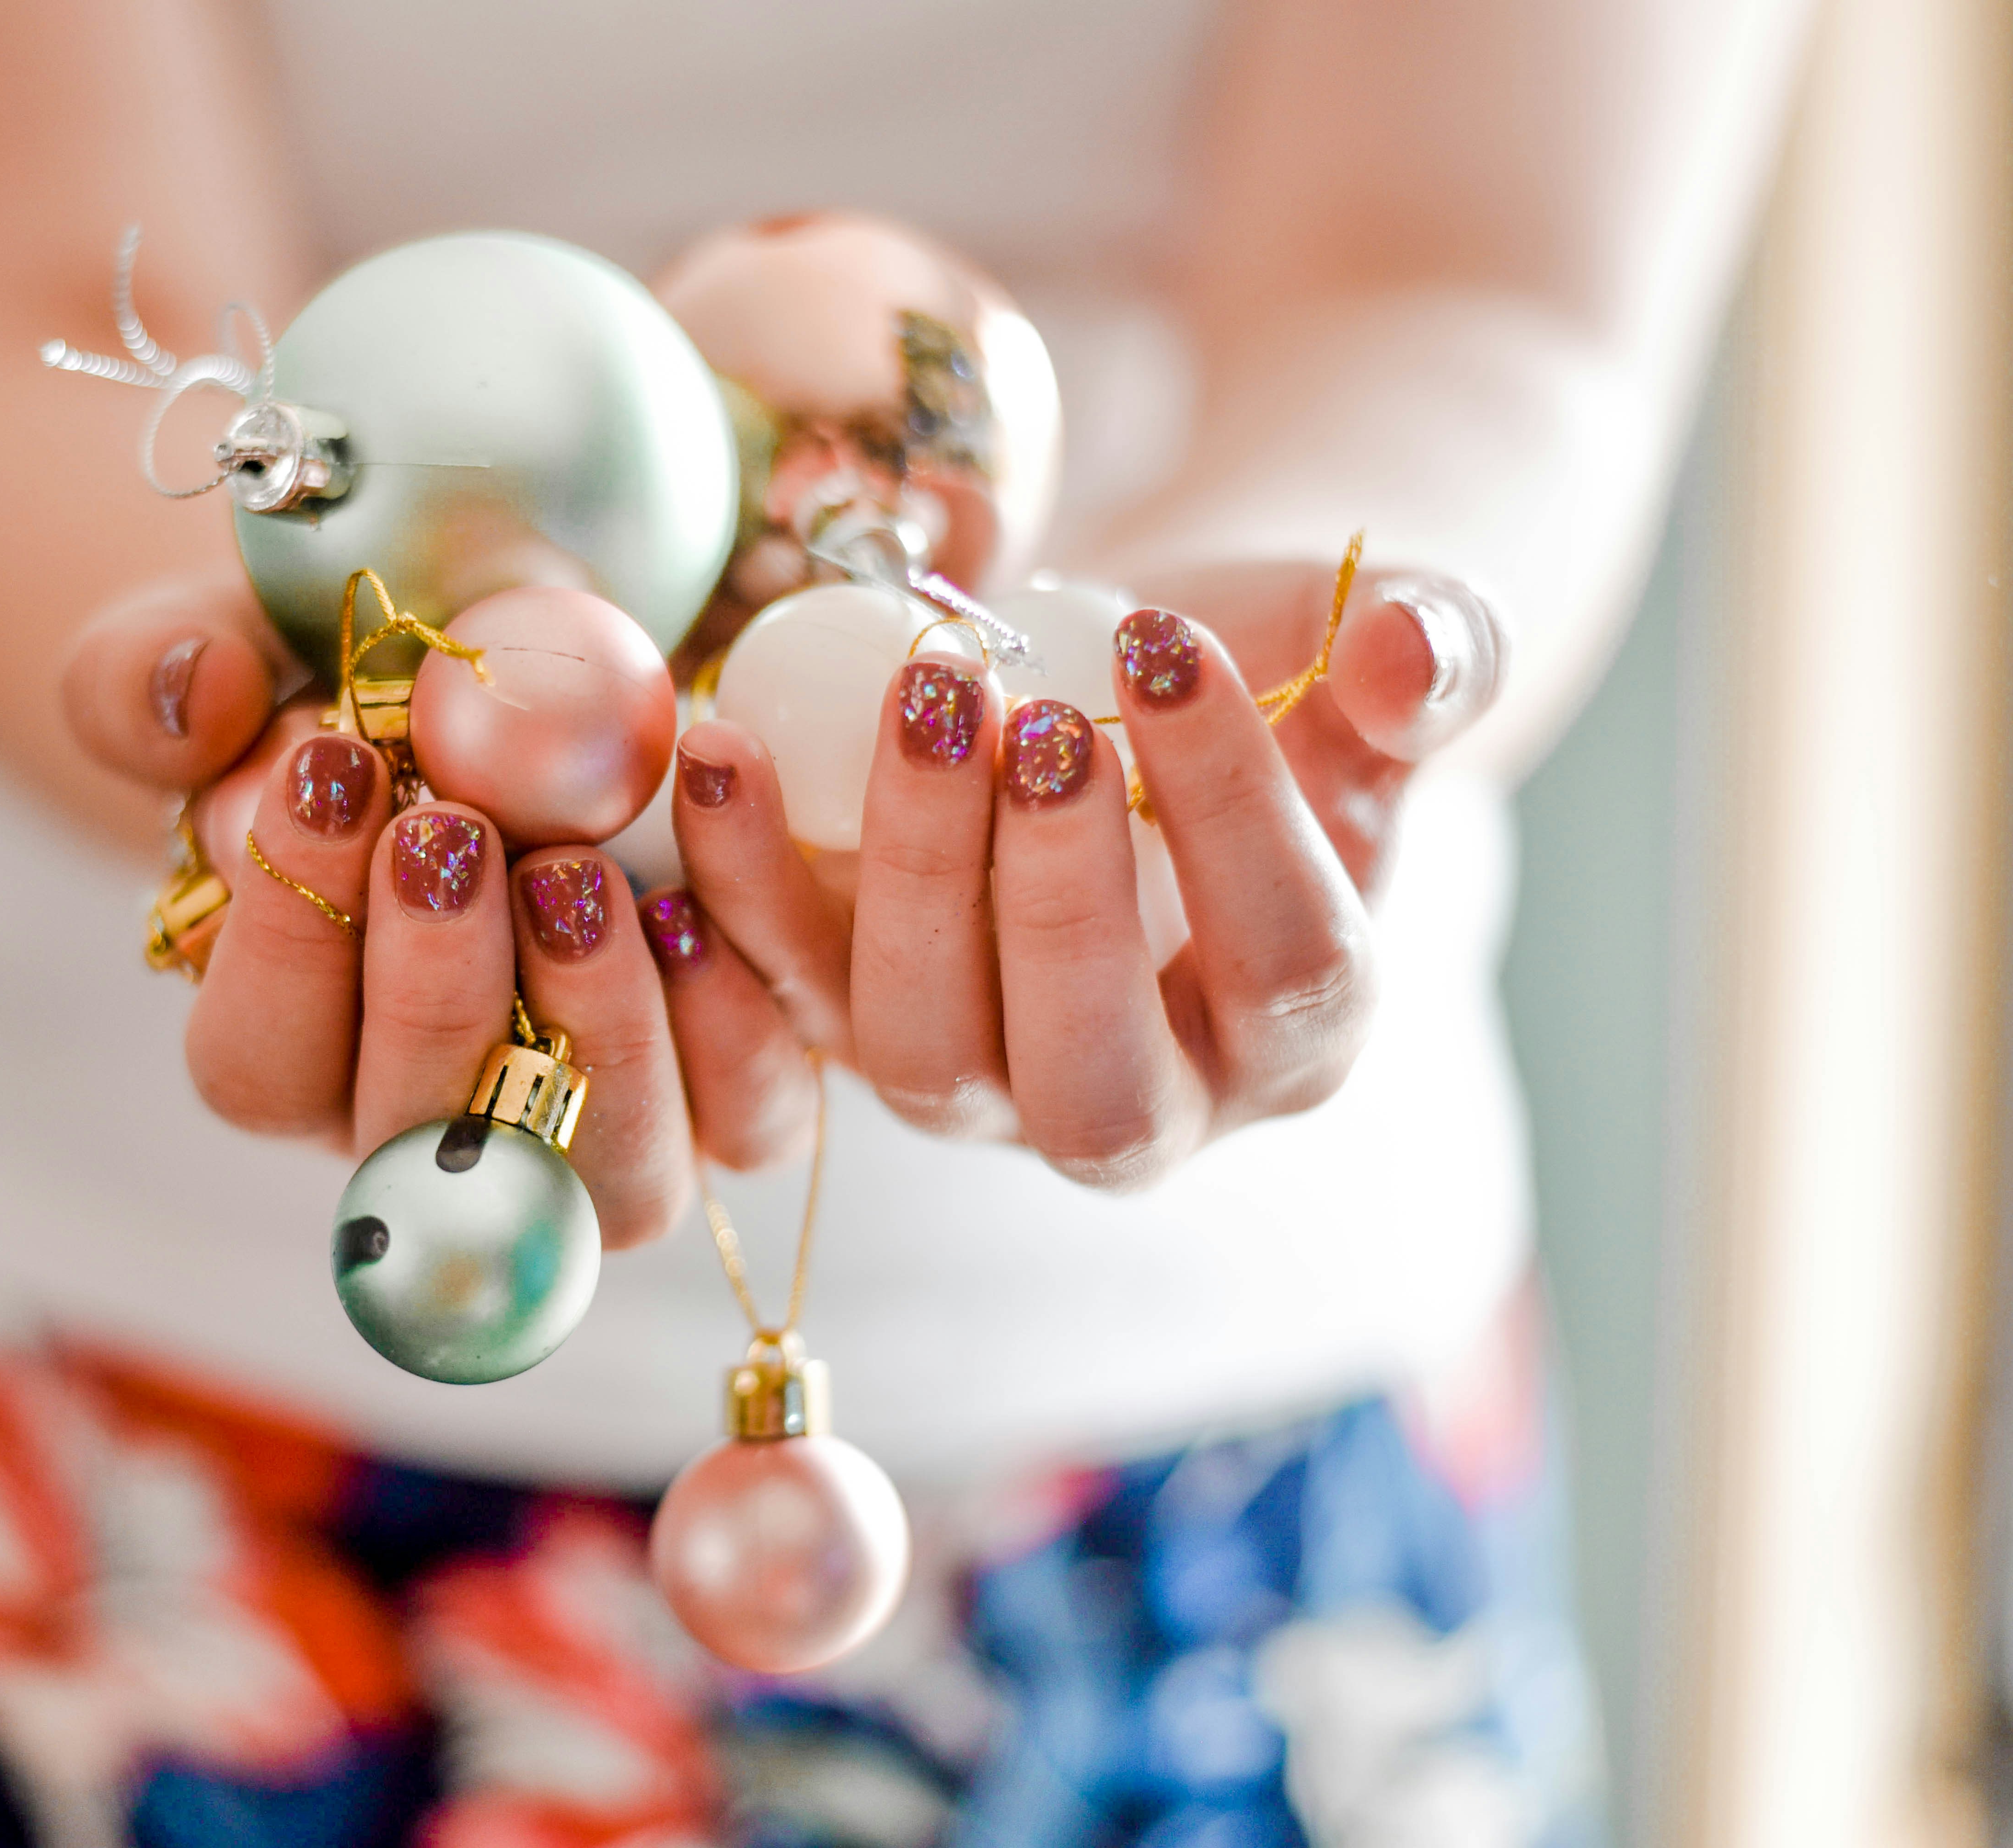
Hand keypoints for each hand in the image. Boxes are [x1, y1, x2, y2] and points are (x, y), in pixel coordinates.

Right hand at [62, 572, 809, 1246]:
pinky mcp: (730, 1097)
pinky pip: (751, 1114)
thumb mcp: (246, 652)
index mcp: (298, 1053)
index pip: (258, 1063)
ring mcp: (594, 1135)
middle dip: (433, 987)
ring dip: (593, 1026)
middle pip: (426, 1145)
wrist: (538, 684)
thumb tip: (195, 706)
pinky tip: (705, 897)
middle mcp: (443, 1133)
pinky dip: (737, 1013)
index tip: (327, 767)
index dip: (285, 938)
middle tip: (452, 830)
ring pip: (605, 1176)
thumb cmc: (373, 694)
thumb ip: (153, 678)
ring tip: (581, 870)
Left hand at [663, 560, 1507, 1184]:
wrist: (1136, 676)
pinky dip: (742, 890)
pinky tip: (727, 750)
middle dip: (1061, 906)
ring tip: (922, 697)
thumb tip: (1404, 653)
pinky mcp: (853, 1023)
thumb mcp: (1373, 647)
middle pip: (1093, 1085)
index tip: (1166, 645)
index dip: (1234, 815)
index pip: (1286, 968)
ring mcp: (984, 1081)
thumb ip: (1430, 652)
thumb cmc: (1275, 674)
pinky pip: (782, 1000)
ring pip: (927, 1060)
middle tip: (1038, 720)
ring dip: (912, 881)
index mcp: (1297, 1033)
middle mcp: (1144, 1101)